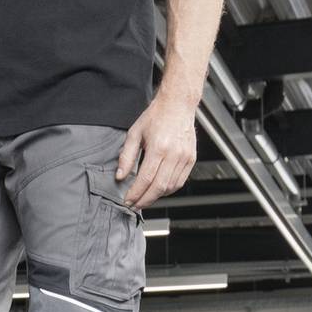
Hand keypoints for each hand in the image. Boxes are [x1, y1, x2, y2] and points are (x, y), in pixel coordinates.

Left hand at [115, 92, 195, 208]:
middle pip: (159, 187)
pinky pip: (180, 181)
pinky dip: (169, 190)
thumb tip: (120, 176)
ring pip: (171, 187)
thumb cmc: (156, 117)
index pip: (146, 178)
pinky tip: (158, 190)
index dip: (136, 193)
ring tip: (144, 198)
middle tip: (134, 205)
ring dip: (157, 196)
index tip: (128, 200)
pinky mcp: (191, 159)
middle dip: (145, 200)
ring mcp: (185, 157)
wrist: (177, 105)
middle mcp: (174, 154)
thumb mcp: (134, 133)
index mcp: (159, 147)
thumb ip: (127, 156)